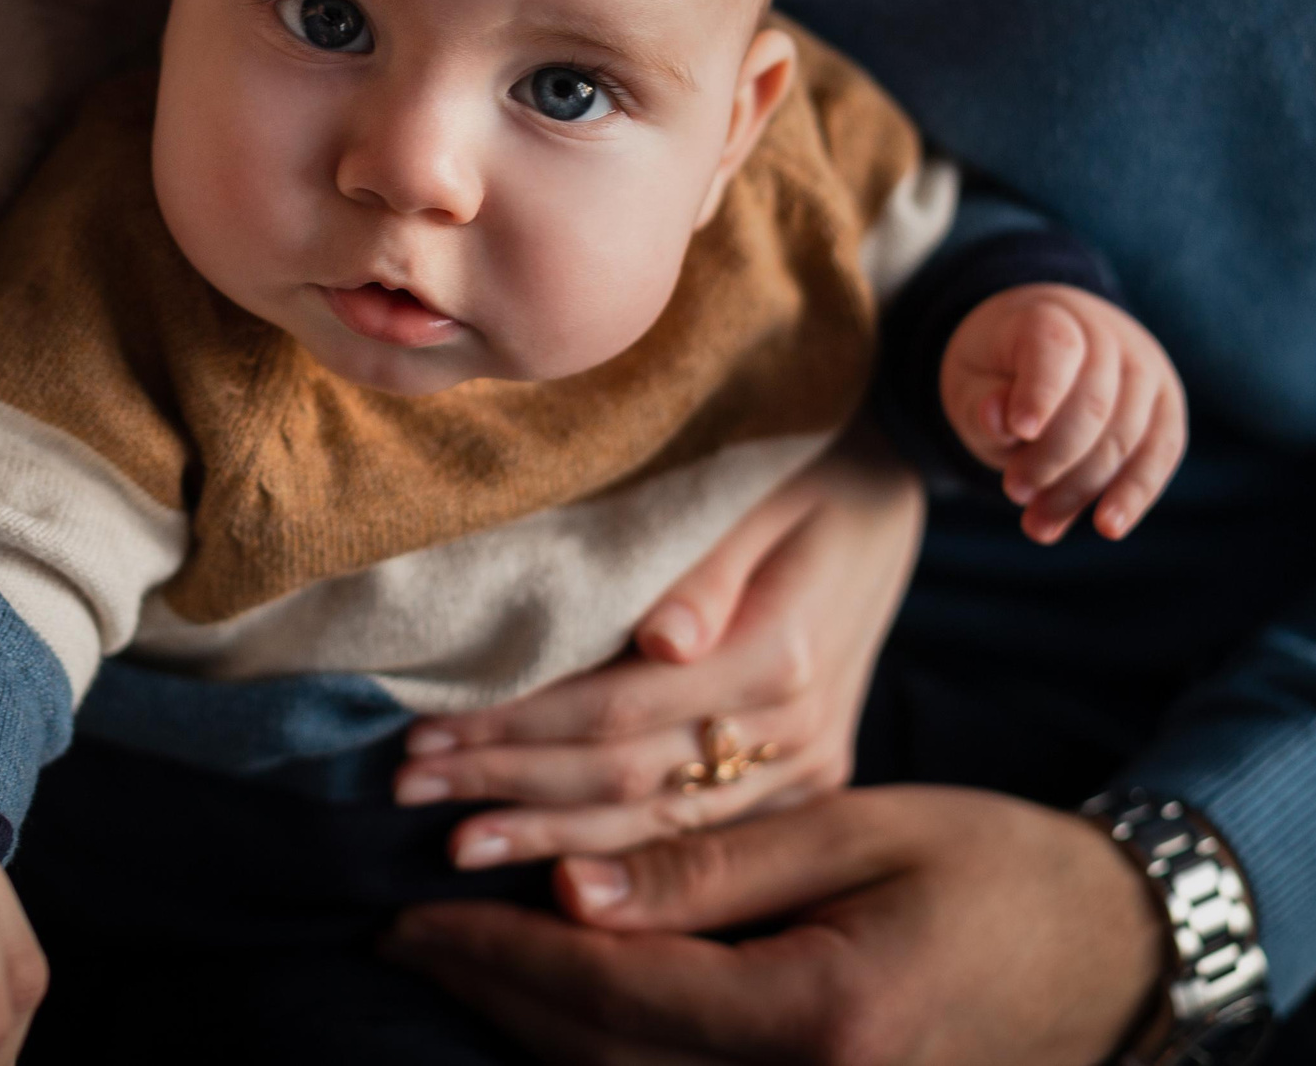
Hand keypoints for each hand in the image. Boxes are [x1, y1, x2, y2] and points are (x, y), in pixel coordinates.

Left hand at [386, 785, 1166, 1065]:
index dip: (500, 951)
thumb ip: (711, 867)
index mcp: (825, 1017)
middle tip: (399, 935)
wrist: (1122, 955)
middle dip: (490, 996)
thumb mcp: (857, 833)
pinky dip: (603, 1057)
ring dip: (531, 1034)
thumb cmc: (997, 869)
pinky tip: (553, 1010)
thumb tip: (571, 887)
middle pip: (601, 1061)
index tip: (412, 909)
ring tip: (451, 964)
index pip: (614, 993)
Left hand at [393, 434, 923, 868]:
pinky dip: (620, 852)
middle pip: (629, 778)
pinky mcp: (811, 774)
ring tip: (455, 839)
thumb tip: (660, 641)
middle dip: (510, 785)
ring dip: (551, 837)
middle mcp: (800, 725)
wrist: (907, 462)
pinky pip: (704, 832)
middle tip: (408, 787)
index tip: (427, 731)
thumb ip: (712, 565)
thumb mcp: (768, 480)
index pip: (620, 711)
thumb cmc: (812, 450)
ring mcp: (809, 759)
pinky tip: (550, 866)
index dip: (518, 727)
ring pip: (662, 825)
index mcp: (783, 650)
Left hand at [942, 284, 1186, 542]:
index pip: (1055, 349)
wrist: (1039, 351)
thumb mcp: (970, 379)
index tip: (1020, 430)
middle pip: (1094, 404)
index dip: (1040, 392)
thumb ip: (981, 400)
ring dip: (1083, 489)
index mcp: (1051, 314)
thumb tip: (1000, 422)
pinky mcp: (1166, 404)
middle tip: (1013, 491)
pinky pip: (1161, 452)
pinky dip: (1136, 493)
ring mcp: (1145, 367)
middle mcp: (1108, 333)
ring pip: (1127, 436)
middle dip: (1052, 459)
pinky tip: (1108, 527)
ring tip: (1038, 525)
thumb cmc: (999, 370)